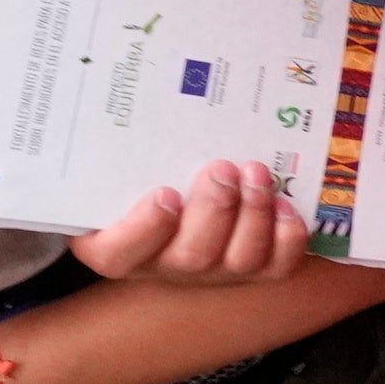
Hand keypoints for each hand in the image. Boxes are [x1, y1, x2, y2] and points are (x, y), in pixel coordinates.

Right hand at [77, 160, 322, 286]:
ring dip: (253, 212)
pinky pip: (277, 265)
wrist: (183, 195)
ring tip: (256, 172)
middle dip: (213, 209)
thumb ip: (111, 158)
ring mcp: (213, 271)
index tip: (165, 193)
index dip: (143, 229)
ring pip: (239, 259)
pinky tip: (284, 202)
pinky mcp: (254, 269)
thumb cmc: (140, 179)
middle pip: (191, 257)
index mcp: (115, 245)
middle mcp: (165, 266)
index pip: (117, 255)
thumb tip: (98, 112)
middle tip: (222, 168)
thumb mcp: (115, 170)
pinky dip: (287, 235)